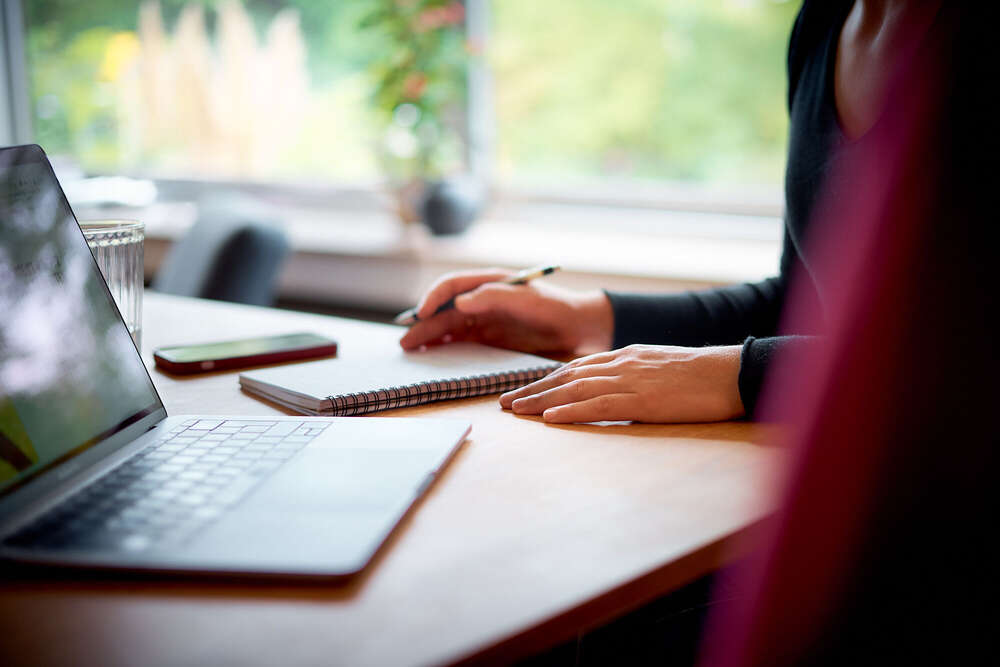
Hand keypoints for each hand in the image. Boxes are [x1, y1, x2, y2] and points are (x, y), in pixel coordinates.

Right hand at [399, 268, 613, 354]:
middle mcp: (483, 299)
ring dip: (429, 336)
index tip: (421, 314)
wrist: (580, 329)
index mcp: (490, 282)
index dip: (433, 298)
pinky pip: (460, 341)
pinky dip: (443, 346)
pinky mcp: (490, 338)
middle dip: (424, 322)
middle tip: (406, 340)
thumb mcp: (529, 300)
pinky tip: (431, 354)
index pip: (452, 286)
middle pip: (445, 309)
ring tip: (410, 349)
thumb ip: (495, 297)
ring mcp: (485, 319)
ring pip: (448, 326)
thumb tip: (459, 302)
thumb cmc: (557, 309)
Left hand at [499, 344, 744, 423]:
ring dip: (541, 400)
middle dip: (532, 390)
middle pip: (566, 376)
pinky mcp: (643, 400)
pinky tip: (551, 418)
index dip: (545, 380)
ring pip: (575, 389)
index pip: (575, 367)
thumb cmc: (701, 376)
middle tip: (504, 404)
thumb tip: (614, 392)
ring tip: (516, 411)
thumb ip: (633, 376)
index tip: (523, 391)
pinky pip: (600, 404)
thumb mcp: (659, 369)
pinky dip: (572, 410)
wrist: (731, 373)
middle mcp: (620, 364)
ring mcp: (630, 380)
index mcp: (625, 356)